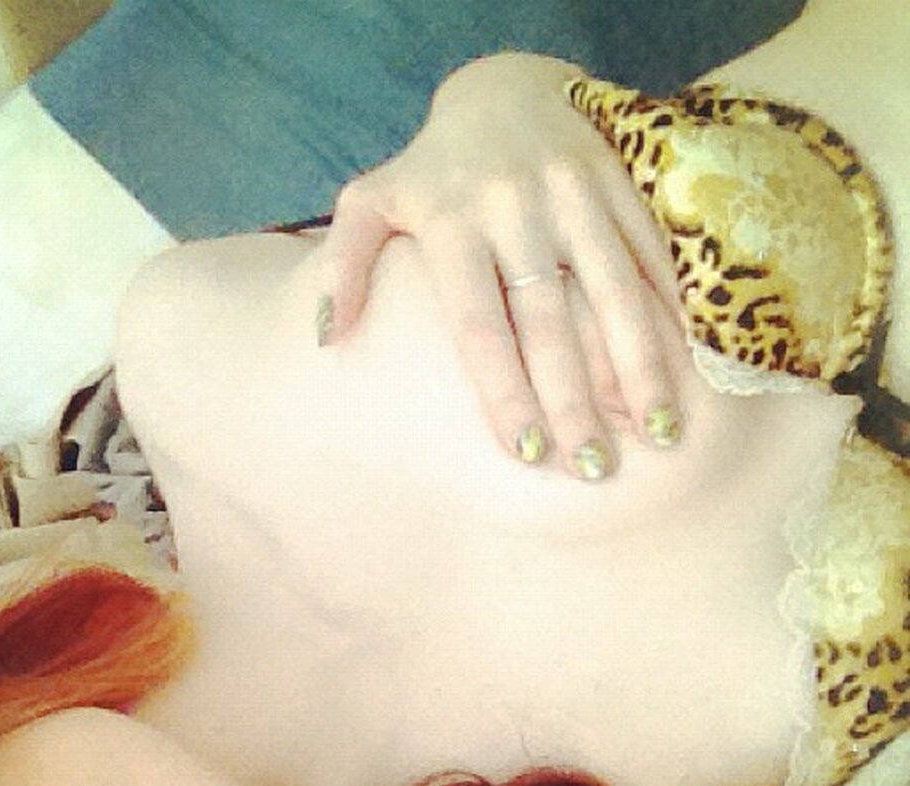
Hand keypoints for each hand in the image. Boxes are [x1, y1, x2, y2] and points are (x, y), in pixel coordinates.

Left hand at [315, 53, 688, 479]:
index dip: (505, 393)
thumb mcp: (369, 201)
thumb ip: (343, 265)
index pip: (479, 326)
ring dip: (641, 365)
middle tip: (594, 469)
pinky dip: (671, 312)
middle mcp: (514, 211)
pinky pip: (651, 253)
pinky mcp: (616, 183)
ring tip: (660, 431)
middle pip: (550, 322)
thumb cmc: (429, 169)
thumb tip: (326, 337)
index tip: (527, 455)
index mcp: (451, 224)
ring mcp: (573, 195)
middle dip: (575, 400)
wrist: (503, 87)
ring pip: (614, 291)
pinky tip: (688, 369)